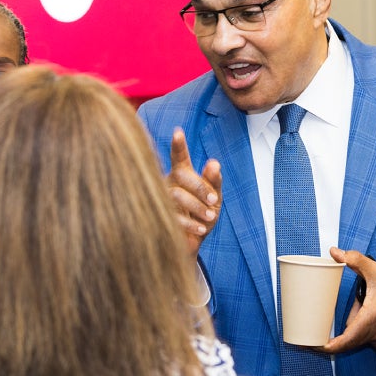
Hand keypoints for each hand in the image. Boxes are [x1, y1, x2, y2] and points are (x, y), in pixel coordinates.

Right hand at [167, 128, 221, 257]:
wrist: (193, 244)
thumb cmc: (204, 216)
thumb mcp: (215, 198)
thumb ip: (215, 181)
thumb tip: (214, 162)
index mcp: (182, 174)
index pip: (179, 157)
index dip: (178, 145)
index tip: (178, 131)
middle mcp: (169, 183)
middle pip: (181, 175)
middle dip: (200, 187)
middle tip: (214, 202)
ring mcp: (162, 199)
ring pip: (175, 195)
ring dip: (196, 206)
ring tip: (210, 217)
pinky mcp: (160, 216)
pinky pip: (173, 215)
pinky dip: (190, 223)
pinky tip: (201, 229)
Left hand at [319, 247, 375, 353]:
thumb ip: (354, 260)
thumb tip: (335, 252)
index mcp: (369, 321)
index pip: (343, 342)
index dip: (326, 346)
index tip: (313, 345)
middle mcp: (375, 336)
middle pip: (349, 337)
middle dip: (345, 324)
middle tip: (350, 307)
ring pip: (360, 336)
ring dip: (358, 326)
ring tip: (368, 307)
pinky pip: (370, 339)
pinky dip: (368, 330)